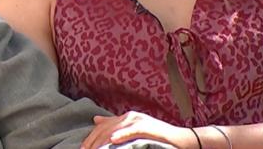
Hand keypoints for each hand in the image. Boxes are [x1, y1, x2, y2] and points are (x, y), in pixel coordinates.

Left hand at [81, 111, 196, 148]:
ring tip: (94, 148)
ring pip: (115, 129)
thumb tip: (96, 120)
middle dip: (94, 140)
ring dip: (102, 139)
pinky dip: (122, 134)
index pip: (103, 126)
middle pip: (106, 127)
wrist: (179, 139)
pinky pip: (131, 130)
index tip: (84, 147)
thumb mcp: (134, 129)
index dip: (91, 137)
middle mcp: (130, 116)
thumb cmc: (157, 136)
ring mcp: (138, 120)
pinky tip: (113, 140)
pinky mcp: (146, 126)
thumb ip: (116, 124)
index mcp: (125, 117)